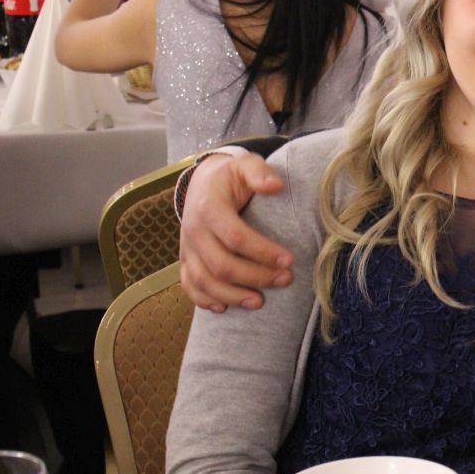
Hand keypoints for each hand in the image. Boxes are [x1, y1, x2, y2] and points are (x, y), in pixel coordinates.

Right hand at [178, 154, 294, 311]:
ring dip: (232, 295)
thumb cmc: (231, 177)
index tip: (289, 260)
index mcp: (209, 208)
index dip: (263, 252)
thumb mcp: (245, 165)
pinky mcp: (185, 260)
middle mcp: (193, 230)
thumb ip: (259, 172)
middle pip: (221, 264)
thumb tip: (275, 186)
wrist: (203, 183)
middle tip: (285, 280)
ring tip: (260, 302)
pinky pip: (189, 285)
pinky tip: (225, 308)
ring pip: (204, 281)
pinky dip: (204, 300)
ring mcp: (187, 248)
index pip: (236, 237)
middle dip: (255, 276)